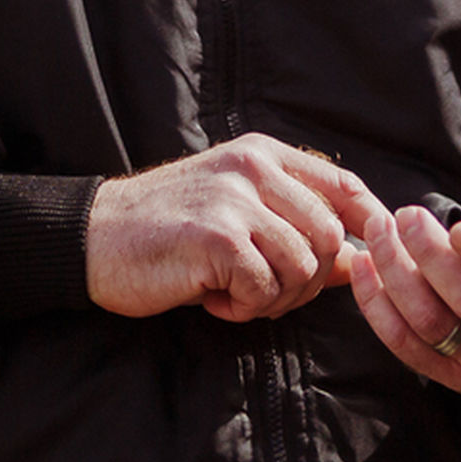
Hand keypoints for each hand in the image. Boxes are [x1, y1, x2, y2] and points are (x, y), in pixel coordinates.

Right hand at [87, 135, 384, 322]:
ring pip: (303, 266)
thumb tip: (361, 262)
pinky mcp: (216, 236)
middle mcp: (253, 168)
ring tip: (234, 295)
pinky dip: (244, 307)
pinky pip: (265, 287)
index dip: (367, 225)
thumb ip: (296, 228)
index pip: (344, 185)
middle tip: (265, 294)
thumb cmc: (166, 230)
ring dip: (275, 298)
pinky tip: (212, 299)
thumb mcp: (236, 214)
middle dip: (310, 282)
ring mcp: (235, 200)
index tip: (364, 262)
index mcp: (262, 154)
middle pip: (330, 236)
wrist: (93, 238)